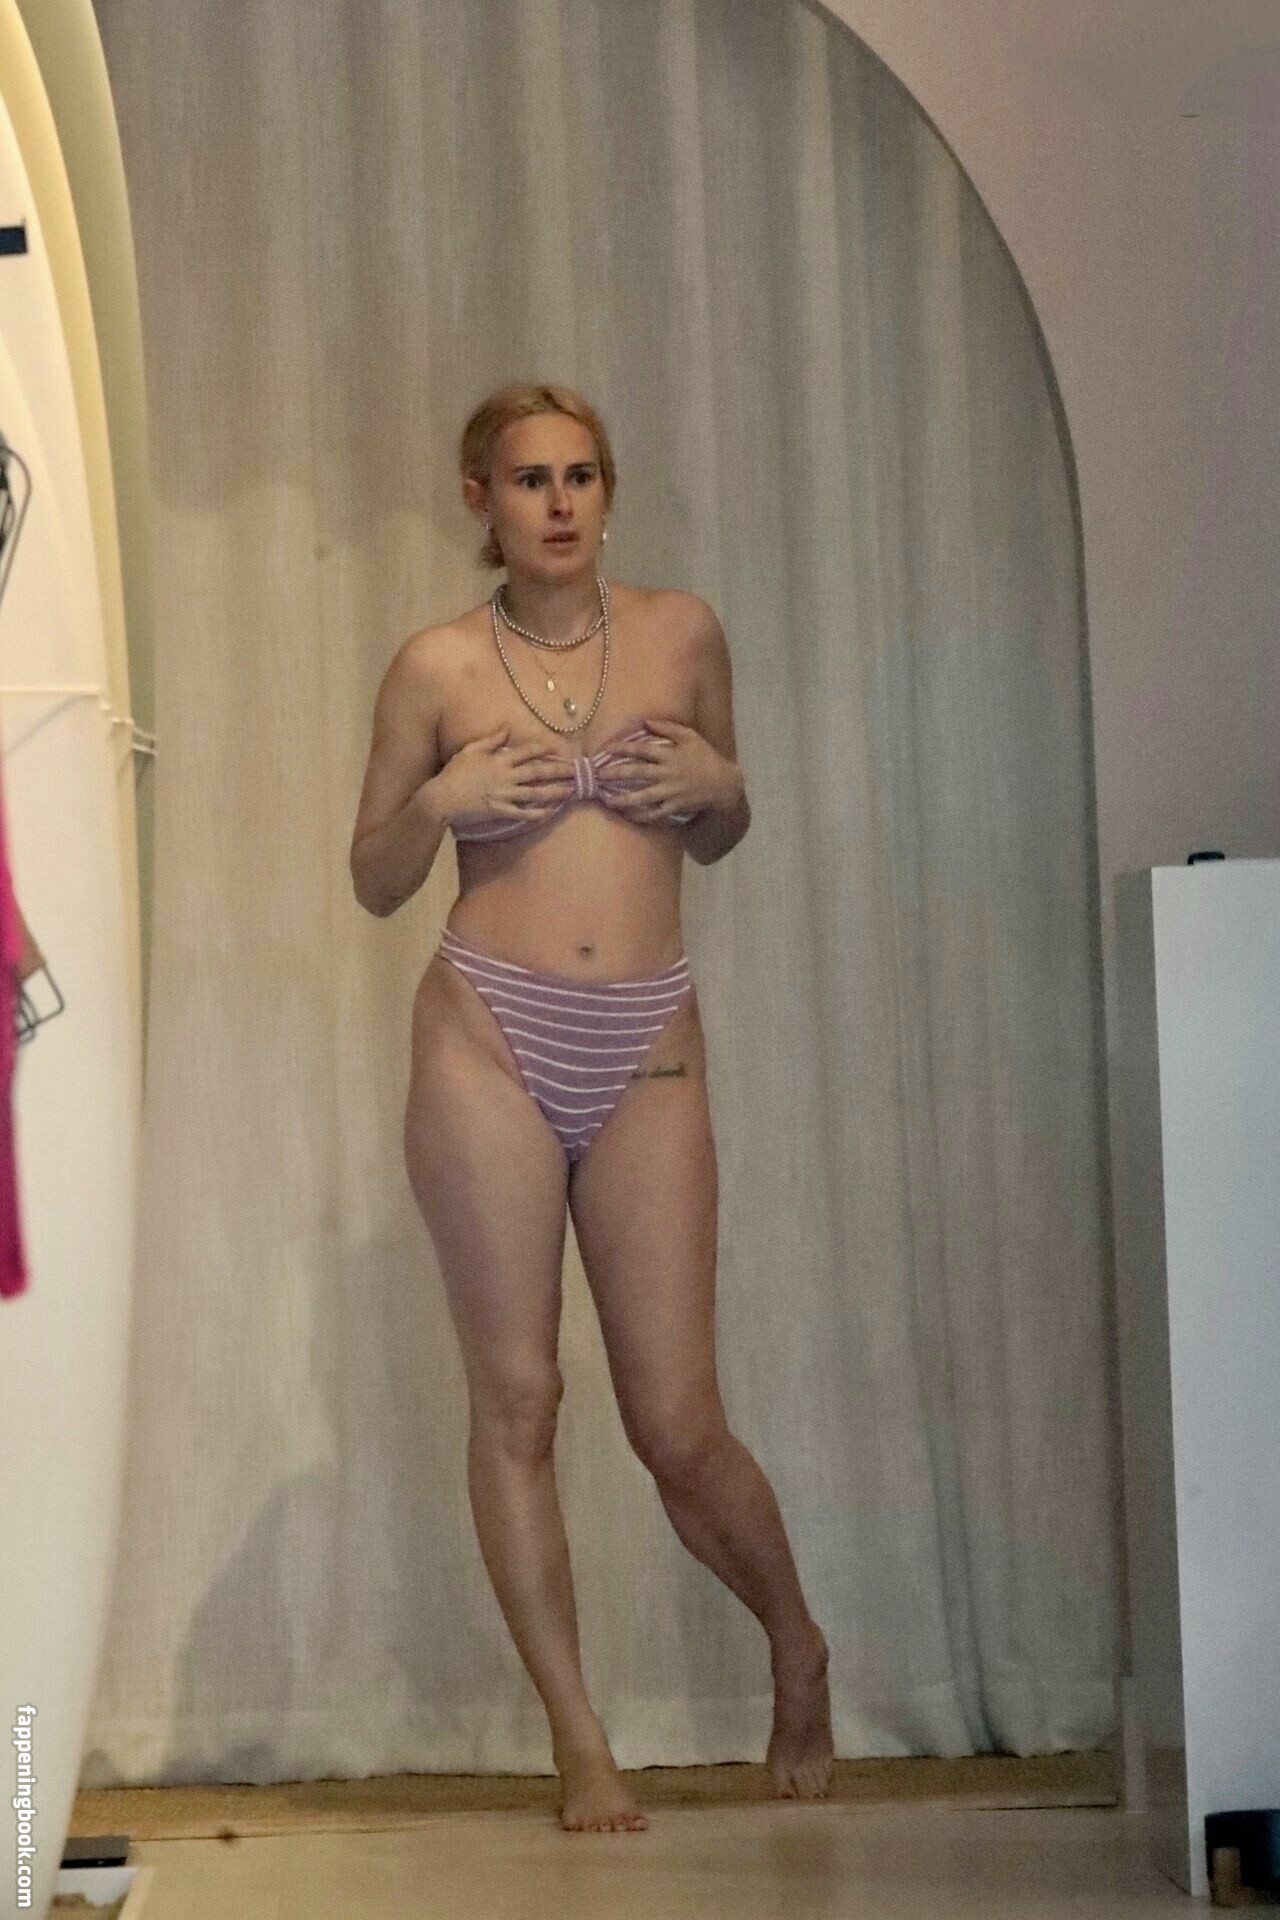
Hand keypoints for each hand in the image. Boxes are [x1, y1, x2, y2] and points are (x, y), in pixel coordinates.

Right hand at [431, 724, 575, 822]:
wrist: (443, 797)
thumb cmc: (455, 772)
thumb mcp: (471, 750)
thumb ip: (491, 740)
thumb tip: (507, 728)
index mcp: (499, 760)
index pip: (527, 752)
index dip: (544, 749)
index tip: (559, 748)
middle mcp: (506, 776)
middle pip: (537, 772)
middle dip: (558, 770)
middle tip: (576, 770)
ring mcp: (504, 795)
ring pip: (535, 793)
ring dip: (555, 792)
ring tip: (571, 791)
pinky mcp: (500, 811)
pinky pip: (523, 813)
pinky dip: (537, 814)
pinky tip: (551, 812)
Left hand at [600, 719, 738, 823]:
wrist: (723, 784)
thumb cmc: (705, 757)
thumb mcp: (690, 737)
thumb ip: (668, 727)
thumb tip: (646, 722)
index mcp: (670, 755)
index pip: (642, 750)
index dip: (623, 748)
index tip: (607, 749)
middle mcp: (668, 774)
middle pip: (637, 773)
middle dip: (616, 774)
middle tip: (599, 775)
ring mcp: (671, 792)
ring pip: (642, 797)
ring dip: (623, 799)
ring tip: (607, 800)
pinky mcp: (674, 807)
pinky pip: (654, 814)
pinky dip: (640, 816)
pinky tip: (627, 816)